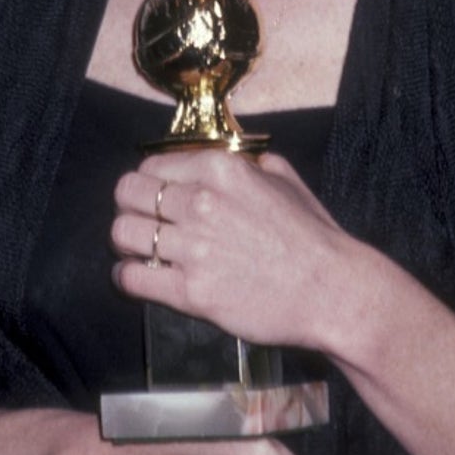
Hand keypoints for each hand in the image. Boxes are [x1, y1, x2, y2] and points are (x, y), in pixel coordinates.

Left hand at [111, 151, 346, 349]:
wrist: (331, 290)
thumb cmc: (313, 235)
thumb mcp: (284, 178)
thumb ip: (248, 163)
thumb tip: (226, 162)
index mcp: (222, 170)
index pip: (152, 166)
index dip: (147, 182)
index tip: (152, 196)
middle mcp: (202, 203)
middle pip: (128, 194)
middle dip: (128, 206)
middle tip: (140, 220)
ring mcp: (194, 249)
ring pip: (123, 234)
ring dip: (125, 241)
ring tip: (137, 249)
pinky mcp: (192, 292)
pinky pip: (133, 278)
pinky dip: (126, 276)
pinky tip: (135, 276)